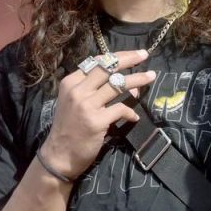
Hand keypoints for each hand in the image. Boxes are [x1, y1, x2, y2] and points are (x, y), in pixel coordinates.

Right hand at [40, 50, 156, 178]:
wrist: (59, 156)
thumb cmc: (70, 127)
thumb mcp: (75, 102)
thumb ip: (96, 89)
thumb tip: (126, 80)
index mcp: (70, 82)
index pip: (97, 62)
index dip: (117, 56)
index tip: (134, 54)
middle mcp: (77, 91)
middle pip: (108, 68)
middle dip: (129, 59)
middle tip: (145, 55)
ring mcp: (86, 105)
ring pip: (118, 85)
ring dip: (138, 79)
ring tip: (151, 76)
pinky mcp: (96, 121)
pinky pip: (121, 109)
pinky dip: (130, 112)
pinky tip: (134, 116)